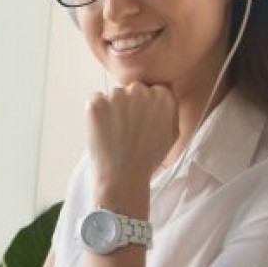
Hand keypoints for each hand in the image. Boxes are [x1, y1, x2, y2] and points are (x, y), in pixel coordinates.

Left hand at [86, 83, 176, 200]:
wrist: (124, 176)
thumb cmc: (148, 159)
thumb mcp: (173, 135)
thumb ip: (170, 112)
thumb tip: (165, 98)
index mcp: (163, 96)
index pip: (152, 90)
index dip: (145, 107)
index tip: (141, 121)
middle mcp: (141, 91)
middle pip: (132, 90)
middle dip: (129, 105)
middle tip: (127, 129)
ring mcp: (117, 96)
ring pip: (113, 96)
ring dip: (112, 109)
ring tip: (116, 134)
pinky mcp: (96, 103)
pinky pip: (95, 100)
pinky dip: (96, 113)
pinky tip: (103, 131)